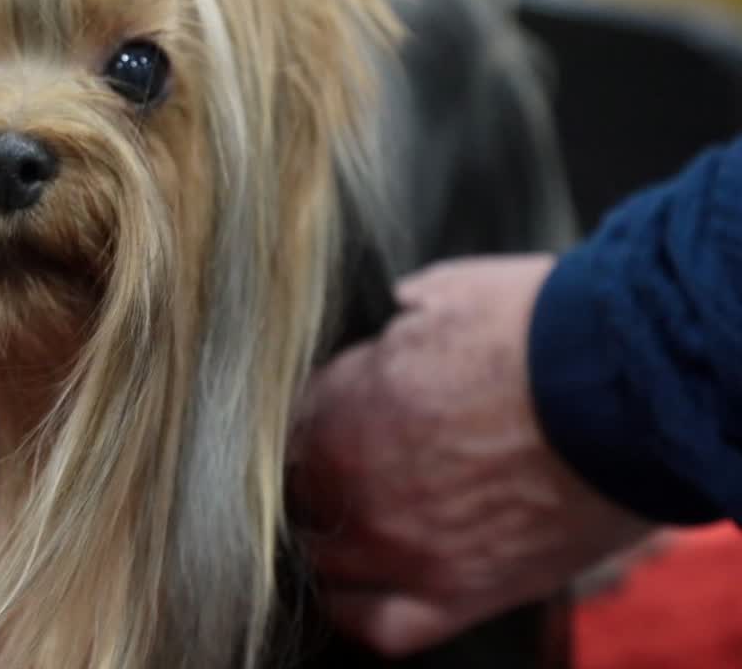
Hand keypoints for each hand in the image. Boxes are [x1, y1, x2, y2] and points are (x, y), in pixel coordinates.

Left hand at [291, 256, 652, 656]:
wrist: (626, 387)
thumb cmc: (541, 329)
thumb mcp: (445, 291)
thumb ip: (399, 317)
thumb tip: (393, 314)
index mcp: (340, 403)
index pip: (291, 423)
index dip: (318, 417)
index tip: (343, 415)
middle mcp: (352, 479)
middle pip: (298, 491)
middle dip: (318, 475)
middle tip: (356, 464)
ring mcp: (398, 543)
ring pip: (323, 560)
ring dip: (331, 541)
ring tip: (360, 523)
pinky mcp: (455, 593)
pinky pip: (375, 626)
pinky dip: (360, 611)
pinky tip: (365, 590)